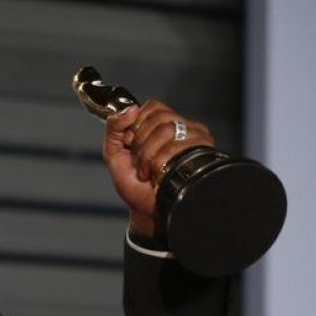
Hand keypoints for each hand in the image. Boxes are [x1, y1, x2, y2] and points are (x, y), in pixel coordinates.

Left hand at [103, 99, 214, 238]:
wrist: (145, 209)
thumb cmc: (133, 182)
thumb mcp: (113, 152)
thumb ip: (114, 127)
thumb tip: (130, 108)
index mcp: (161, 123)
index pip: (153, 106)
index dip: (137, 124)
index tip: (131, 144)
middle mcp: (181, 127)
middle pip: (160, 117)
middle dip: (141, 142)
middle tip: (139, 161)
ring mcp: (194, 138)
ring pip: (168, 130)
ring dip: (148, 155)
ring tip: (148, 170)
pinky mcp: (202, 152)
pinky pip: (177, 146)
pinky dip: (159, 162)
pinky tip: (158, 174)